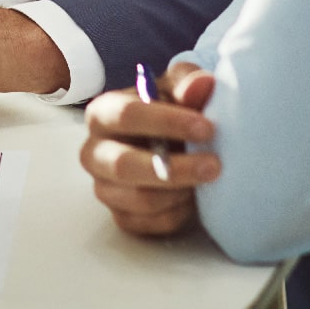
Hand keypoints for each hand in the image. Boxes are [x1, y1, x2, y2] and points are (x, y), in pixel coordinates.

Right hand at [81, 62, 220, 235]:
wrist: (170, 140)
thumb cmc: (169, 106)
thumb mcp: (178, 86)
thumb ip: (188, 83)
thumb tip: (203, 84)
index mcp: (102, 113)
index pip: (127, 116)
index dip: (168, 122)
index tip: (207, 128)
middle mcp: (94, 153)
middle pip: (125, 166)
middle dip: (175, 167)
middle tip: (215, 164)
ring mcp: (105, 189)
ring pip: (141, 199)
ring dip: (181, 191)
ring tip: (208, 178)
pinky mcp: (121, 217)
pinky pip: (151, 224)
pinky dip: (179, 212)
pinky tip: (195, 196)